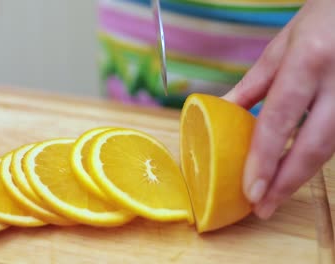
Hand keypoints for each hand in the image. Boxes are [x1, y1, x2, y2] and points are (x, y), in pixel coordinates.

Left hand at [223, 0, 334, 218]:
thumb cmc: (320, 19)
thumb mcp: (280, 47)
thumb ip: (252, 84)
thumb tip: (221, 111)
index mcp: (308, 61)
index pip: (280, 119)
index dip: (264, 159)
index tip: (249, 191)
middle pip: (313, 145)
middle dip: (285, 183)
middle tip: (262, 208)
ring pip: (330, 148)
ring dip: (299, 176)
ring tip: (274, 196)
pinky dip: (314, 158)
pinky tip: (295, 171)